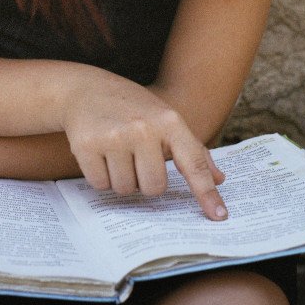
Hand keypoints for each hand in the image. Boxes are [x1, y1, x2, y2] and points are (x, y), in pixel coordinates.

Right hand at [62, 72, 227, 219]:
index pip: (193, 163)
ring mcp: (114, 136)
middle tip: (136, 157)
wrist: (85, 88)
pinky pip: (101, 184)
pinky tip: (99, 153)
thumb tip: (219, 179)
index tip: (219, 216)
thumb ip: (192, 150)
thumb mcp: (165, 118)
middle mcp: (143, 128)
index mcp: (168, 121)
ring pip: (126, 189)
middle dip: (144, 180)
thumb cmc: (132, 107)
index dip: (206, 193)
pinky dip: (100, 176)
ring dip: (121, 178)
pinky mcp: (87, 145)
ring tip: (116, 152)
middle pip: (154, 188)